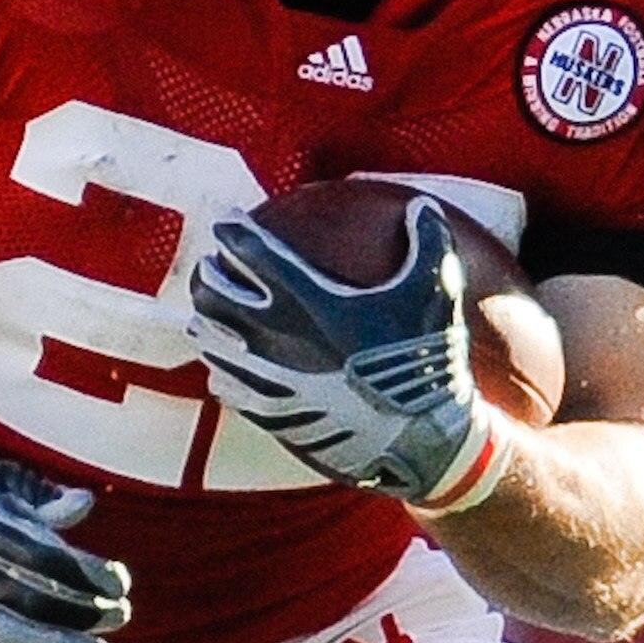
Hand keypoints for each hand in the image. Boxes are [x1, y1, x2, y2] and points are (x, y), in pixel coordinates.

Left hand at [186, 197, 497, 507]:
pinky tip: (225, 368)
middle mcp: (276, 334)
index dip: (232, 229)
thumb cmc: (425, 359)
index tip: (229, 221)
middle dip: (208, 273)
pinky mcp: (270, 413)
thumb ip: (428, 239)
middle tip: (214, 266)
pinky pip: (226, 386)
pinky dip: (221, 370)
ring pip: (210, 340)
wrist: (418, 436)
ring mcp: (267, 377)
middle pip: (213, 293)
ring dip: (206, 320)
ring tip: (209, 312)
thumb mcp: (437, 289)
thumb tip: (422, 206)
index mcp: (307, 297)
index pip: (250, 251)